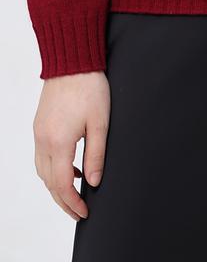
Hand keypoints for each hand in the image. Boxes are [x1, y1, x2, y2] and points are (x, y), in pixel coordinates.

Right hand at [33, 71, 110, 220]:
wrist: (72, 61)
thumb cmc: (90, 88)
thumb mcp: (100, 122)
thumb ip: (96, 154)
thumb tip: (93, 182)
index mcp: (59, 143)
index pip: (63, 185)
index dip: (73, 203)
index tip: (84, 212)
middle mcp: (44, 141)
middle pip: (49, 183)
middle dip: (63, 201)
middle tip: (79, 211)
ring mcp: (39, 133)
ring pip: (42, 171)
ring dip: (56, 186)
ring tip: (74, 193)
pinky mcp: (39, 125)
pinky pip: (42, 157)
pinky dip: (53, 169)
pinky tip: (71, 167)